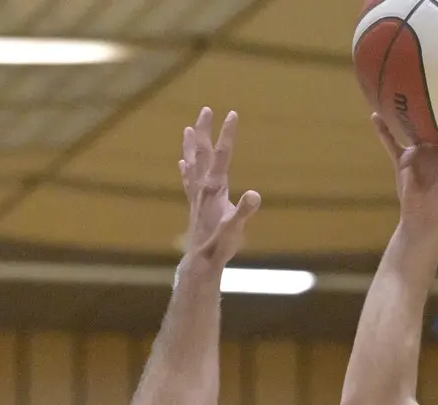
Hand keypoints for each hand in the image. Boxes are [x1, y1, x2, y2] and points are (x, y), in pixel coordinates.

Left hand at [180, 107, 261, 266]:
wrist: (199, 262)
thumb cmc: (219, 245)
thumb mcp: (236, 228)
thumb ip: (244, 211)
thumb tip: (255, 195)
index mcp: (214, 187)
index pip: (222, 154)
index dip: (227, 133)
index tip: (232, 113)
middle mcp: (202, 187)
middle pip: (202, 152)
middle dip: (204, 130)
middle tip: (206, 109)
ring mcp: (196, 195)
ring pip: (191, 163)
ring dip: (190, 145)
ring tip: (187, 128)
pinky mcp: (194, 205)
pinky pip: (188, 180)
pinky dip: (185, 168)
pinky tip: (182, 163)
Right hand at [371, 113, 437, 229]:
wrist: (425, 215)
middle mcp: (436, 147)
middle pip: (437, 121)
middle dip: (437, 104)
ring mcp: (419, 152)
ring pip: (413, 127)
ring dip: (407, 112)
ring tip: (403, 89)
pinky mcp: (403, 159)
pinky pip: (391, 141)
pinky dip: (383, 130)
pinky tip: (375, 114)